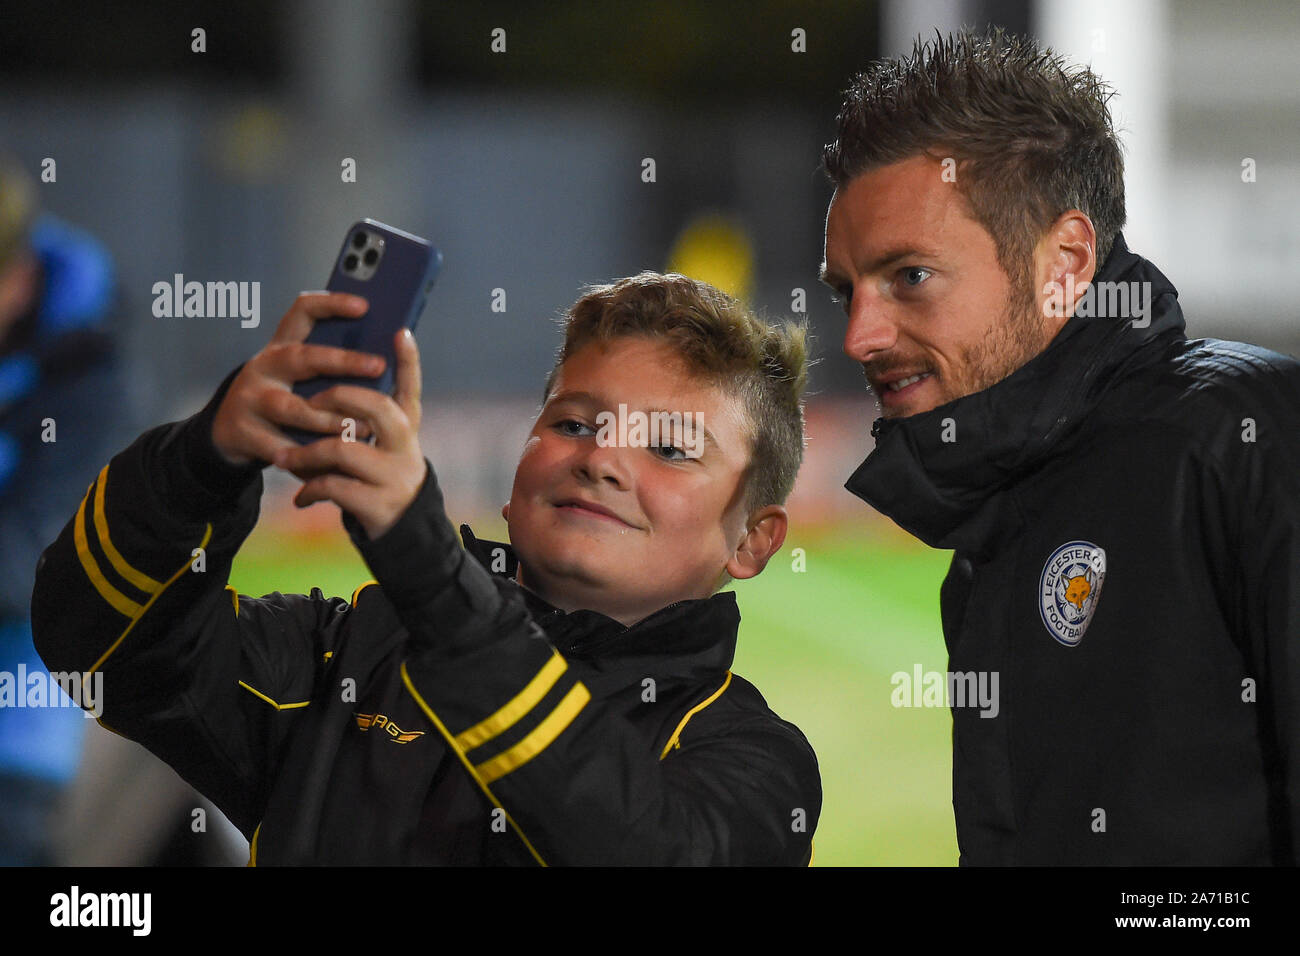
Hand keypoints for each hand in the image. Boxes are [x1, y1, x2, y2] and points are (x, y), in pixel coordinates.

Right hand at [210, 292, 378, 466]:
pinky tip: (331, 463)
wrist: (227, 434)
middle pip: (302, 358)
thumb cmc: (279, 400)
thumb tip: (384, 367)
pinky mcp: (242, 431)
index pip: (302, 312)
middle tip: (378, 365)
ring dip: (329, 418)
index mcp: (281, 347)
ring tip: (362, 427)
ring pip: (292, 407)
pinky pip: (280, 446)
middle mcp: (263, 366)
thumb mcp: (297, 378)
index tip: (364, 305)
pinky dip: (306, 456)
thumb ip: (327, 370)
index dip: (331, 304)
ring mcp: (249, 398)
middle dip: (343, 361)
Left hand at [273, 326, 425, 540]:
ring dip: (306, 452)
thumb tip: (329, 374)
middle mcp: (406, 446)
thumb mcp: (382, 443)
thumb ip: (364, 415)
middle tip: (309, 402)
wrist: (401, 528)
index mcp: (407, 426)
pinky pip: (332, 487)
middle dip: (337, 398)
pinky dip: (309, 490)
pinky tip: (300, 497)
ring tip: (284, 457)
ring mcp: (394, 475)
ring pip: (343, 449)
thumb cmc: (379, 473)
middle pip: (376, 407)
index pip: (411, 386)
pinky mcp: (377, 503)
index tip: (400, 332)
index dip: (408, 359)